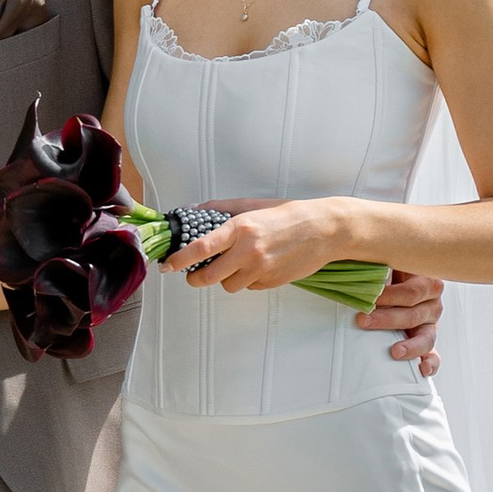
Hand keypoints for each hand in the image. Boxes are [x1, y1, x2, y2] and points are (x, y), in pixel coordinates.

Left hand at [165, 200, 348, 293]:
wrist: (324, 230)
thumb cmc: (288, 214)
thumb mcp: (253, 204)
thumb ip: (220, 208)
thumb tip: (192, 211)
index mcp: (241, 228)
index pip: (201, 248)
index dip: (180, 259)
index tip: (168, 265)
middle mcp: (248, 251)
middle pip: (208, 276)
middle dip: (195, 278)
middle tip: (193, 275)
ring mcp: (261, 270)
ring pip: (228, 285)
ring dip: (225, 278)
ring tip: (235, 265)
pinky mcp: (272, 282)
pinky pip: (248, 287)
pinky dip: (247, 280)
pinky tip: (258, 266)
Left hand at [361, 266, 442, 376]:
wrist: (395, 280)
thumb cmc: (385, 269)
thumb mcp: (384, 262)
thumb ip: (376, 265)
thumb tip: (350, 261)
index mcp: (425, 281)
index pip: (412, 291)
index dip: (390, 295)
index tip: (370, 298)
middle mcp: (432, 302)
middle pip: (414, 314)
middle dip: (387, 319)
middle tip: (363, 320)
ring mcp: (431, 323)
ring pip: (426, 336)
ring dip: (410, 345)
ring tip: (394, 351)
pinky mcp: (426, 339)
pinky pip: (433, 354)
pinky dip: (430, 363)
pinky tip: (422, 370)